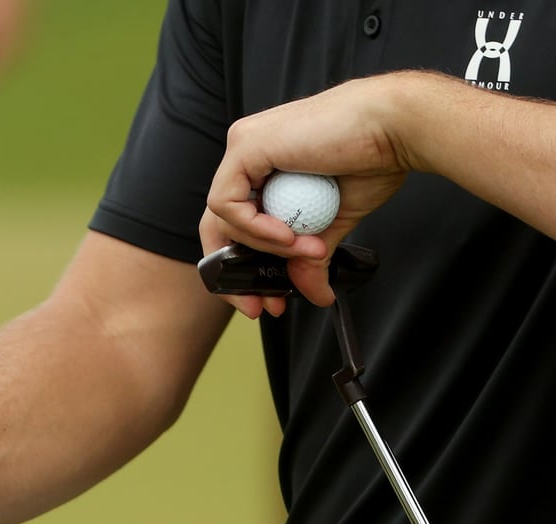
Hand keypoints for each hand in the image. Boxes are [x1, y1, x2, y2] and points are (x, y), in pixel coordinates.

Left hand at [200, 72, 415, 314]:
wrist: (397, 129)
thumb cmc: (373, 160)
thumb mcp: (332, 221)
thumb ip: (309, 254)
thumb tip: (314, 294)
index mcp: (262, 169)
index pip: (233, 224)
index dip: (244, 267)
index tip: (267, 299)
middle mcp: (246, 156)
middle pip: (216, 224)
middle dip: (237, 273)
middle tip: (264, 304)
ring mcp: (242, 146)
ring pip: (223, 217)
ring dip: (264, 247)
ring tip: (307, 250)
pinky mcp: (245, 144)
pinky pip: (227, 203)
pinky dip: (254, 228)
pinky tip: (289, 235)